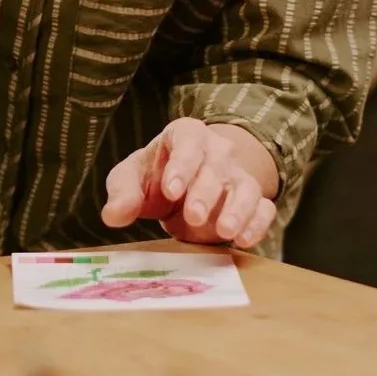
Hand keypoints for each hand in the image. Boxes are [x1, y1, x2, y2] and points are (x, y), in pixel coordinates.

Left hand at [101, 120, 277, 249]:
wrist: (184, 186)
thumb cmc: (155, 177)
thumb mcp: (131, 179)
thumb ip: (123, 194)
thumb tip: (112, 216)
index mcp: (185, 135)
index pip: (187, 143)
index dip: (181, 166)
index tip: (170, 190)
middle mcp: (217, 151)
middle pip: (216, 167)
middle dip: (205, 192)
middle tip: (193, 215)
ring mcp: (238, 175)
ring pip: (245, 187)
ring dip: (237, 209)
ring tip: (225, 231)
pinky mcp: (255, 201)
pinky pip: (263, 209)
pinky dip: (257, 224)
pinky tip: (243, 240)